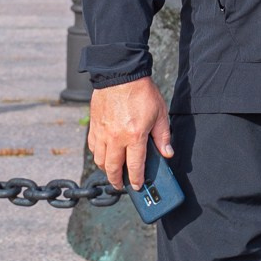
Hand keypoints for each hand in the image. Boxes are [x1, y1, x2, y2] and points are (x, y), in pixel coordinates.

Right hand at [88, 78, 173, 192]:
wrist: (120, 74)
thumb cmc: (141, 92)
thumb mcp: (160, 113)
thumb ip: (163, 136)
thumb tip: (167, 153)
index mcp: (134, 136)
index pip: (135, 166)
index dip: (136, 180)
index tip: (137, 186)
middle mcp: (116, 138)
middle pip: (113, 168)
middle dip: (117, 181)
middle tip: (121, 185)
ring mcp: (102, 132)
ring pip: (100, 160)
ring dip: (106, 170)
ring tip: (112, 172)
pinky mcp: (94, 126)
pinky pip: (93, 147)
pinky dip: (97, 155)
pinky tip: (103, 155)